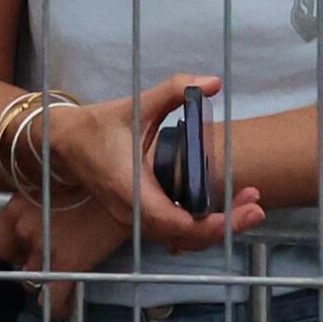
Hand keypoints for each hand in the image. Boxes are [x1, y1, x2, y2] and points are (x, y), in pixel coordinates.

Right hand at [0, 80, 261, 294]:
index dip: (210, 225)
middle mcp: (133, 213)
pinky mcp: (137, 218)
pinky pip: (171, 232)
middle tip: (257, 208)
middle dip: (224, 227)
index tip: (241, 211)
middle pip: (183, 238)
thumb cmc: (100, 125)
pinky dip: (197, 227)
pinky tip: (221, 210)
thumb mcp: (137, 105)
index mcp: (132, 190)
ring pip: (178, 240)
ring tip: (246, 206)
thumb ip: (174, 90)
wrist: (65, 143)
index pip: (175, 223)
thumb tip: (213, 81)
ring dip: (213, 228)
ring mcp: (133, 220)